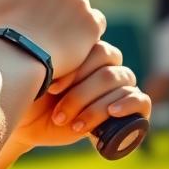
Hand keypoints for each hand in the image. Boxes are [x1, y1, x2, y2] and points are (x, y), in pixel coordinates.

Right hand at [0, 0, 105, 76]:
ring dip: (68, 18)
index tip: (25, 7)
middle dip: (52, 4)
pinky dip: (84, 31)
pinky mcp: (92, 22)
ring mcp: (80, 1)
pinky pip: (93, 23)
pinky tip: (69, 42)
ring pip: (77, 7)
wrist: (18, 58)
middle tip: (38, 24)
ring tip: (52, 37)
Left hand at [10, 40, 151, 149]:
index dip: (75, 70)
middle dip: (81, 94)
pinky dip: (127, 105)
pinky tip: (111, 113)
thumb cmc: (28, 92)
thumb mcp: (32, 74)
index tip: (51, 87)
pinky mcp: (128, 109)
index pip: (95, 48)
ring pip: (119, 84)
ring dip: (94, 106)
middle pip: (107, 70)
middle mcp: (104, 65)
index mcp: (85, 50)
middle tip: (59, 111)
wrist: (29, 122)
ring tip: (73, 121)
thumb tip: (48, 45)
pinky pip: (140, 99)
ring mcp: (117, 86)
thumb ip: (43, 55)